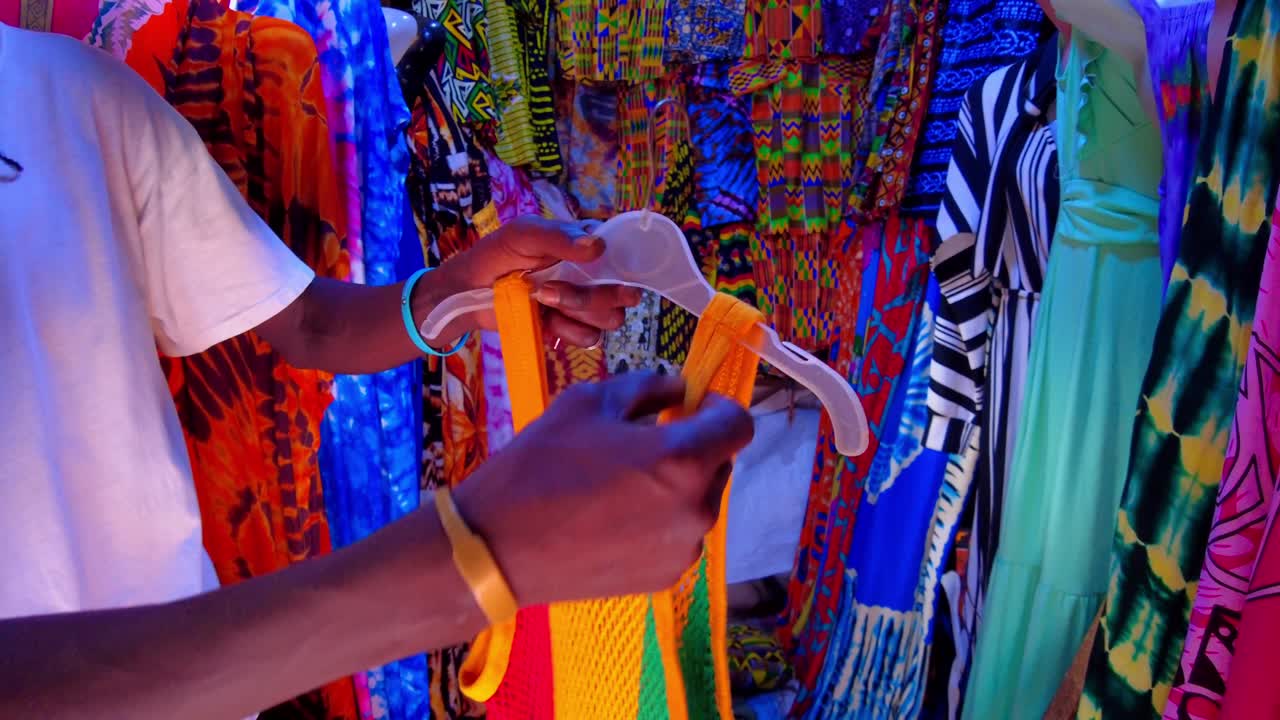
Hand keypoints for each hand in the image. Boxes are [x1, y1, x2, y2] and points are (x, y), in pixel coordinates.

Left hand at [440, 215, 642, 346]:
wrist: (470, 291)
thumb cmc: (498, 254)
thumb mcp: (524, 234)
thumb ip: (559, 237)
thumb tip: (597, 246)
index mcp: (589, 248)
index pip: (626, 257)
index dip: (622, 267)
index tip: (598, 270)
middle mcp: (595, 277)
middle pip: (624, 295)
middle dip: (591, 297)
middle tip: (550, 290)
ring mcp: (585, 305)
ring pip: (610, 319)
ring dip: (575, 311)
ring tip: (541, 300)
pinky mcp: (571, 330)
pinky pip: (589, 338)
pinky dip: (566, 331)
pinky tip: (543, 320)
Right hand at [452, 372, 754, 606]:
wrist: (497, 546)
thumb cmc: (539, 466)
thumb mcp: (587, 403)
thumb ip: (647, 387)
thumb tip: (679, 388)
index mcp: (682, 460)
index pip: (738, 424)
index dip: (719, 406)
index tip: (692, 404)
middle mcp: (696, 509)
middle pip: (719, 463)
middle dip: (692, 445)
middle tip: (642, 441)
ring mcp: (683, 548)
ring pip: (698, 500)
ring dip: (675, 483)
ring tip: (619, 482)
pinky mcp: (665, 576)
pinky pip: (678, 533)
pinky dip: (660, 518)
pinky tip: (612, 517)